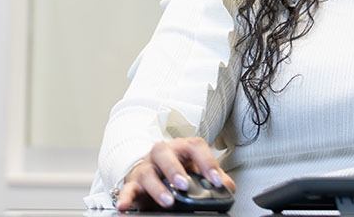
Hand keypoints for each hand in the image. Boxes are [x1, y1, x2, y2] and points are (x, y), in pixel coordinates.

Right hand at [115, 137, 236, 210]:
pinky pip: (127, 188)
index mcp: (182, 148)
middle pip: (165, 153)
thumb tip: (228, 187)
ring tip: (168, 201)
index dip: (206, 162)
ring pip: (147, 171)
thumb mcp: (197, 171)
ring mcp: (147, 167)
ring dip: (157, 187)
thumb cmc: (179, 169)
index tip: (215, 180)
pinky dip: (125, 197)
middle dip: (175, 169)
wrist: (153, 170)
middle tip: (184, 185)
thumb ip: (214, 177)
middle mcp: (163, 154)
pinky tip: (125, 206)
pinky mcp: (133, 182)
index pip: (195, 147)